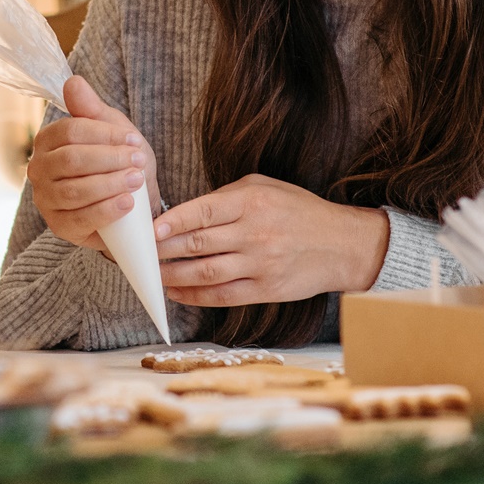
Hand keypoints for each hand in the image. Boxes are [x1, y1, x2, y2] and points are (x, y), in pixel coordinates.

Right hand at [27, 75, 159, 248]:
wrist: (129, 203)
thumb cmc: (116, 162)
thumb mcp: (110, 130)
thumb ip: (91, 108)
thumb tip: (73, 81)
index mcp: (47, 141)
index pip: (70, 131)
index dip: (104, 134)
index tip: (133, 139)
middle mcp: (39, 170)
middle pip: (72, 160)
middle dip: (110, 159)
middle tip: (138, 160)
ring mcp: (46, 200)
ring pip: (75, 191)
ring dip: (110, 184)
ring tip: (137, 180)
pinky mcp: (59, 227)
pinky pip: (80, 218)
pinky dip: (106, 210)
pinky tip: (127, 203)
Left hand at [154, 174, 389, 305]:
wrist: (341, 245)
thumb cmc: (298, 211)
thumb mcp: (265, 187)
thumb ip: (226, 197)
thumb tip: (186, 212)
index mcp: (251, 202)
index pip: (203, 212)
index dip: (173, 222)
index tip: (150, 230)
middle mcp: (254, 233)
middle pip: (198, 244)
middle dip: (164, 251)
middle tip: (142, 255)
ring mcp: (260, 264)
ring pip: (206, 272)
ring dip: (174, 276)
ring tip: (153, 275)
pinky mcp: (266, 289)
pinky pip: (224, 295)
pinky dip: (196, 296)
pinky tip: (177, 293)